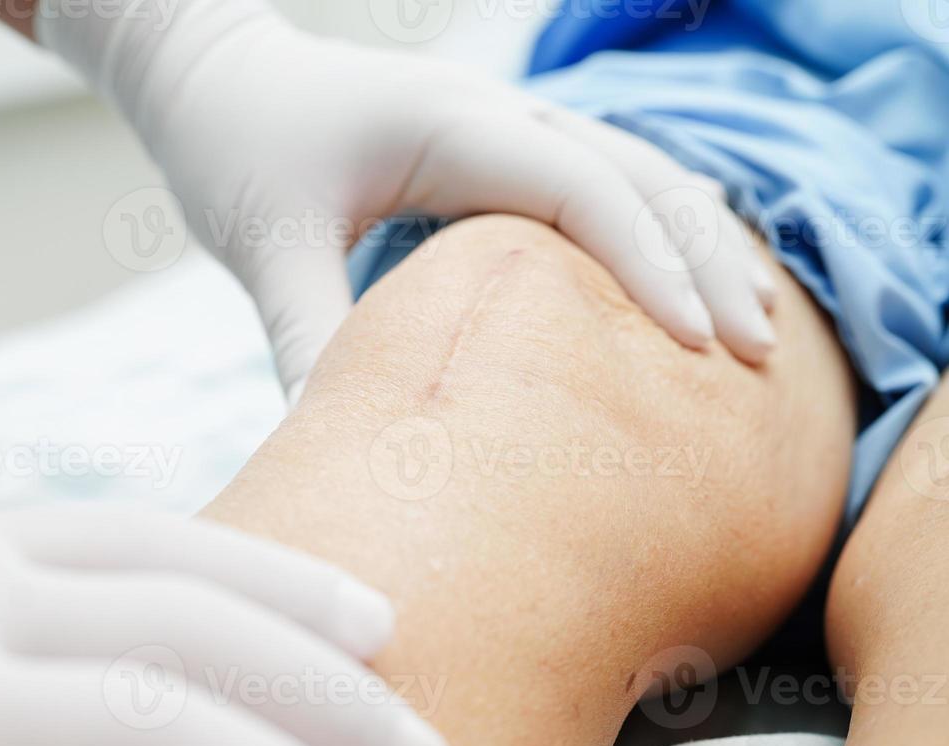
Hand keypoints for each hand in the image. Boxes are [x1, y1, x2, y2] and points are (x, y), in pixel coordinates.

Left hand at [39, 0, 776, 398]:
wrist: (214, 79)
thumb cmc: (236, 150)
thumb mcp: (263, 241)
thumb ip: (304, 326)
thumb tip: (334, 435)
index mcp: (448, 122)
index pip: (580, 187)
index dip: (647, 261)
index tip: (697, 342)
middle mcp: (493, 111)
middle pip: (636, 172)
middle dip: (704, 257)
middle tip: (761, 351)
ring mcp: (501, 122)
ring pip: (632, 169)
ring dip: (693, 241)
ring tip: (750, 324)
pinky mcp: (493, 147)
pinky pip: (597, 180)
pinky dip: (650, 230)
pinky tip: (679, 285)